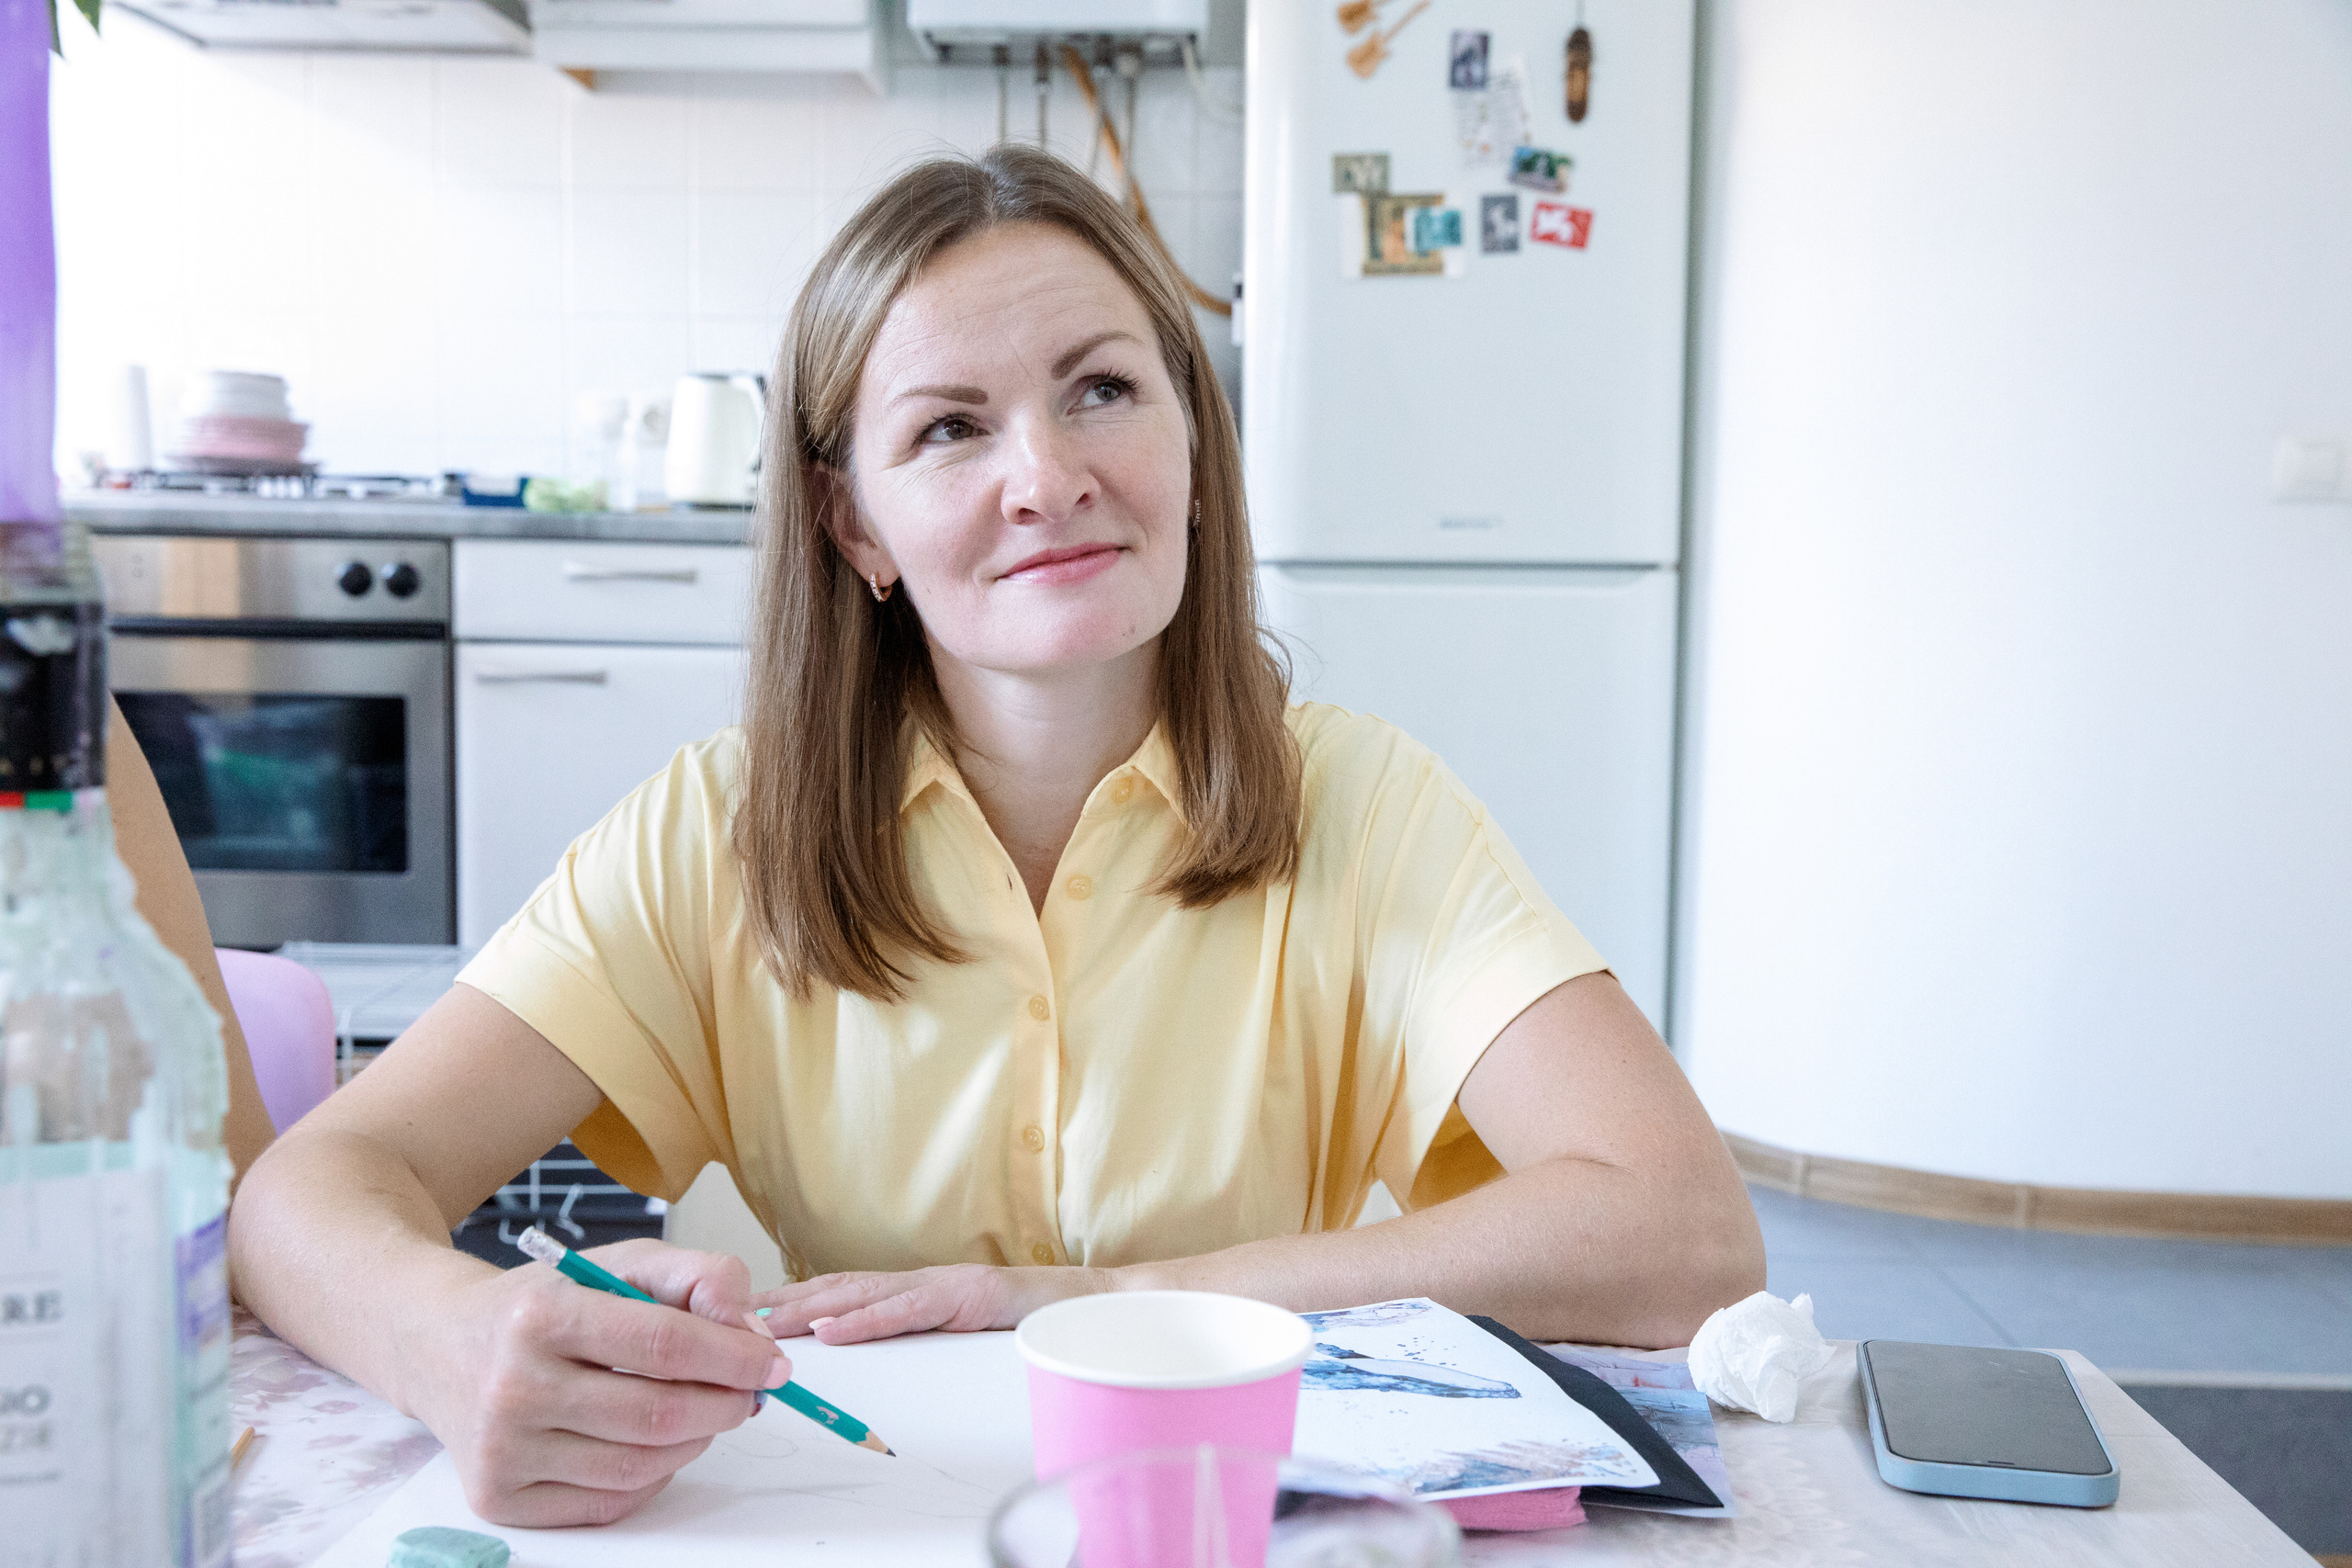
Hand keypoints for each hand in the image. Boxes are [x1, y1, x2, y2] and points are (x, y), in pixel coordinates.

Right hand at [398, 1240, 792, 1526]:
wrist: (441, 1347)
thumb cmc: (544, 1304)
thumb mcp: (618, 1264)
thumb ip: (698, 1278)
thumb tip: (752, 1331)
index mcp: (541, 1316)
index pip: (664, 1344)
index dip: (734, 1357)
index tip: (774, 1363)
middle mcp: (512, 1387)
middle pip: (658, 1414)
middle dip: (725, 1404)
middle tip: (749, 1393)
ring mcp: (501, 1451)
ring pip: (640, 1465)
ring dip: (695, 1441)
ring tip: (703, 1410)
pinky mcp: (498, 1499)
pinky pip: (608, 1502)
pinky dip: (653, 1475)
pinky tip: (654, 1441)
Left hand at [753, 1263, 1115, 1343]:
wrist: (1086, 1303)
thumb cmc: (1025, 1318)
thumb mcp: (959, 1328)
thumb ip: (919, 1331)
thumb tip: (871, 1345)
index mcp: (916, 1288)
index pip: (844, 1289)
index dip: (796, 1295)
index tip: (748, 1307)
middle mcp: (921, 1279)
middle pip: (841, 1286)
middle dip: (788, 1300)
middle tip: (736, 1313)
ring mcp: (942, 1284)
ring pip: (864, 1293)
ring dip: (811, 1307)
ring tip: (768, 1321)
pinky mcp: (966, 1296)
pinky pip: (907, 1310)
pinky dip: (865, 1320)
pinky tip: (832, 1329)